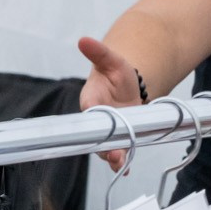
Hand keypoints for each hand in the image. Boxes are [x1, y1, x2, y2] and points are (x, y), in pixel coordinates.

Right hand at [78, 37, 142, 167]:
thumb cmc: (116, 75)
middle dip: (104, 145)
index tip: (97, 119)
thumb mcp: (112, 61)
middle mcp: (97, 119)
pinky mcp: (118, 139)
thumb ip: (99, 53)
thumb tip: (83, 39)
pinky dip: (121, 162)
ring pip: (106, 147)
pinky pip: (117, 153)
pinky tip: (126, 170)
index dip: (93, 114)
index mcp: (91, 100)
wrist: (126, 89)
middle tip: (114, 154)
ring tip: (120, 164)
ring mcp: (107, 131)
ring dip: (113, 157)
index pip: (89, 108)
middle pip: (96, 134)